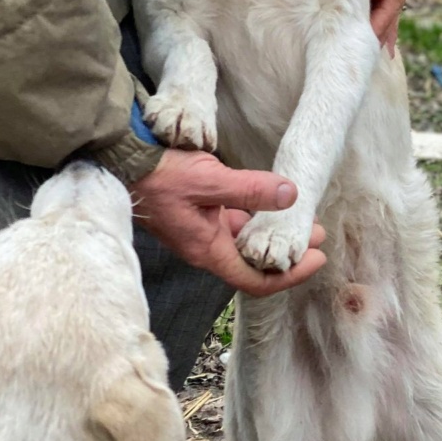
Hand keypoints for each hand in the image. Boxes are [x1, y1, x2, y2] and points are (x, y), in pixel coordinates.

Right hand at [130, 149, 325, 294]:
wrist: (123, 159)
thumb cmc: (159, 174)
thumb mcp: (210, 180)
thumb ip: (251, 189)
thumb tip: (291, 195)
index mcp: (207, 250)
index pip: (255, 280)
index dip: (289, 275)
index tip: (317, 259)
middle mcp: (206, 246)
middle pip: (255, 262)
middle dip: (289, 251)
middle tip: (318, 234)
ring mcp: (202, 230)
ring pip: (246, 241)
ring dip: (274, 231)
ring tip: (303, 216)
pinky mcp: (200, 212)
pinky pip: (235, 223)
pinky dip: (257, 217)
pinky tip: (274, 201)